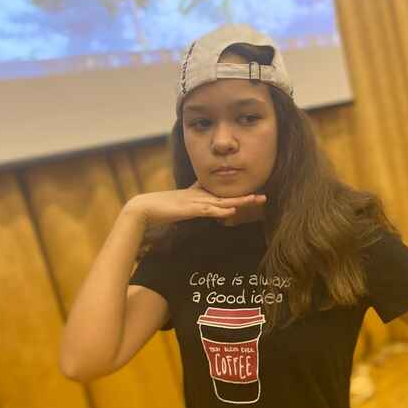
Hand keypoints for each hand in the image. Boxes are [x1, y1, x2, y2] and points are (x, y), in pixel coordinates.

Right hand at [126, 179, 266, 226]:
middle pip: (228, 196)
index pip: (222, 195)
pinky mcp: (190, 209)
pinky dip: (220, 210)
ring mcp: (196, 202)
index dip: (237, 195)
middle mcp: (200, 197)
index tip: (252, 195)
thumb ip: (192, 209)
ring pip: (223, 201)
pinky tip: (232, 209)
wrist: (144, 209)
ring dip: (240, 201)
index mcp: (199, 196)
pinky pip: (208, 210)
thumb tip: (200, 212)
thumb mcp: (181, 209)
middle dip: (246, 196)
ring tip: (256, 199)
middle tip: (263, 196)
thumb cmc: (160, 210)